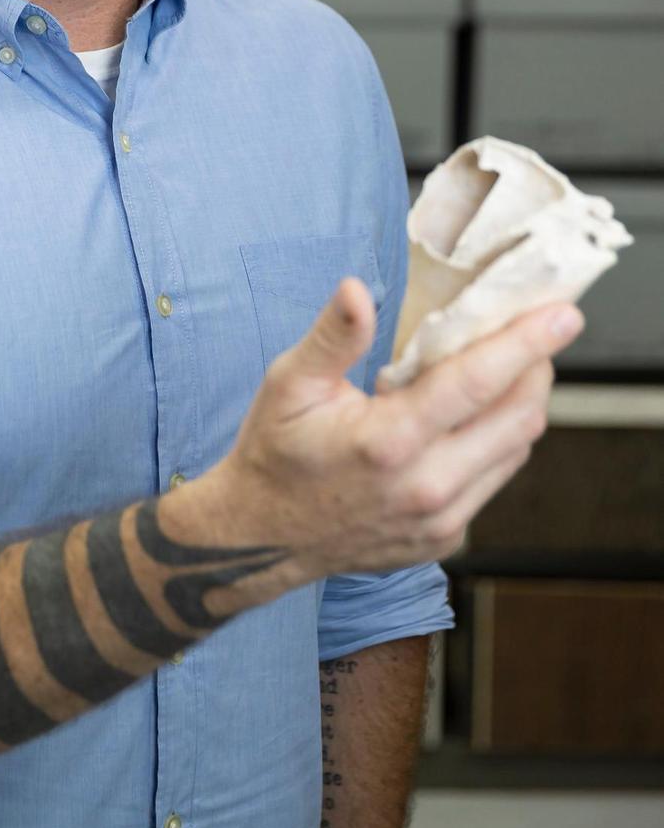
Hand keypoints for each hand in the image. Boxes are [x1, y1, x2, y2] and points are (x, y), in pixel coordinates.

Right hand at [199, 278, 582, 591]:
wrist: (264, 536)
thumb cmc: (276, 450)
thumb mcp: (289, 383)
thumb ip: (333, 337)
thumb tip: (355, 288)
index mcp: (388, 442)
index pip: (477, 383)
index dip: (526, 343)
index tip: (562, 315)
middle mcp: (425, 487)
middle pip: (517, 418)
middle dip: (538, 367)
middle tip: (537, 330)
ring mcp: (441, 520)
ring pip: (515, 450)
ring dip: (523, 403)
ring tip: (512, 365)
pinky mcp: (445, 539)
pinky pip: (494, 479)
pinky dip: (499, 439)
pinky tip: (476, 414)